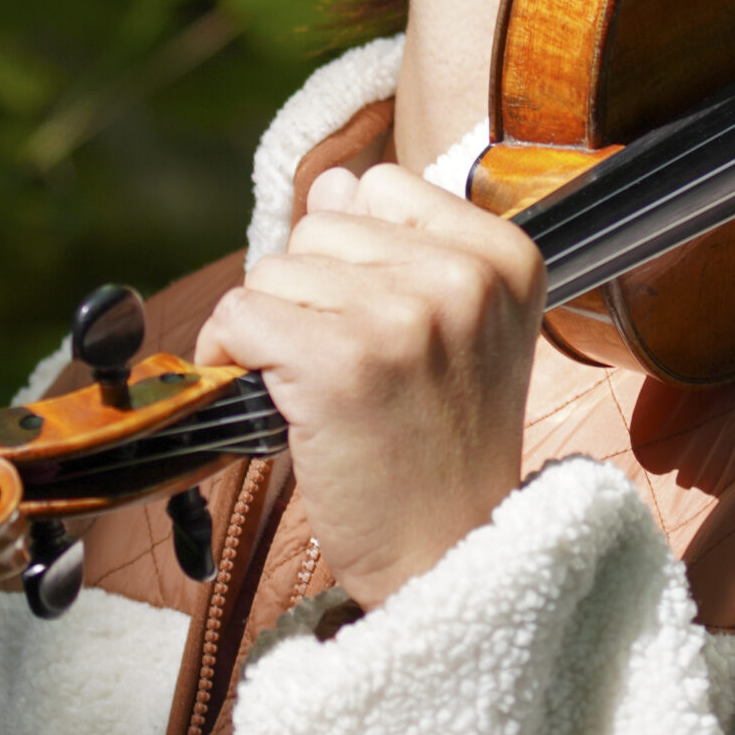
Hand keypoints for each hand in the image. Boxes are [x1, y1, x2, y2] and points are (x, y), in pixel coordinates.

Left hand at [196, 161, 545, 606]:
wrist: (445, 552)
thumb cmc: (442, 444)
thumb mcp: (458, 329)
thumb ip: (400, 246)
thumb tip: (332, 182)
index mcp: (505, 257)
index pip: (381, 186)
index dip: (353, 250)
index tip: (372, 316)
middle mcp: (463, 278)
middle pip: (320, 226)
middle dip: (310, 293)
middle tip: (348, 367)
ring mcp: (404, 317)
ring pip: (274, 270)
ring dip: (272, 329)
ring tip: (320, 389)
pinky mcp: (339, 363)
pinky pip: (239, 315)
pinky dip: (228, 355)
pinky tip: (269, 398)